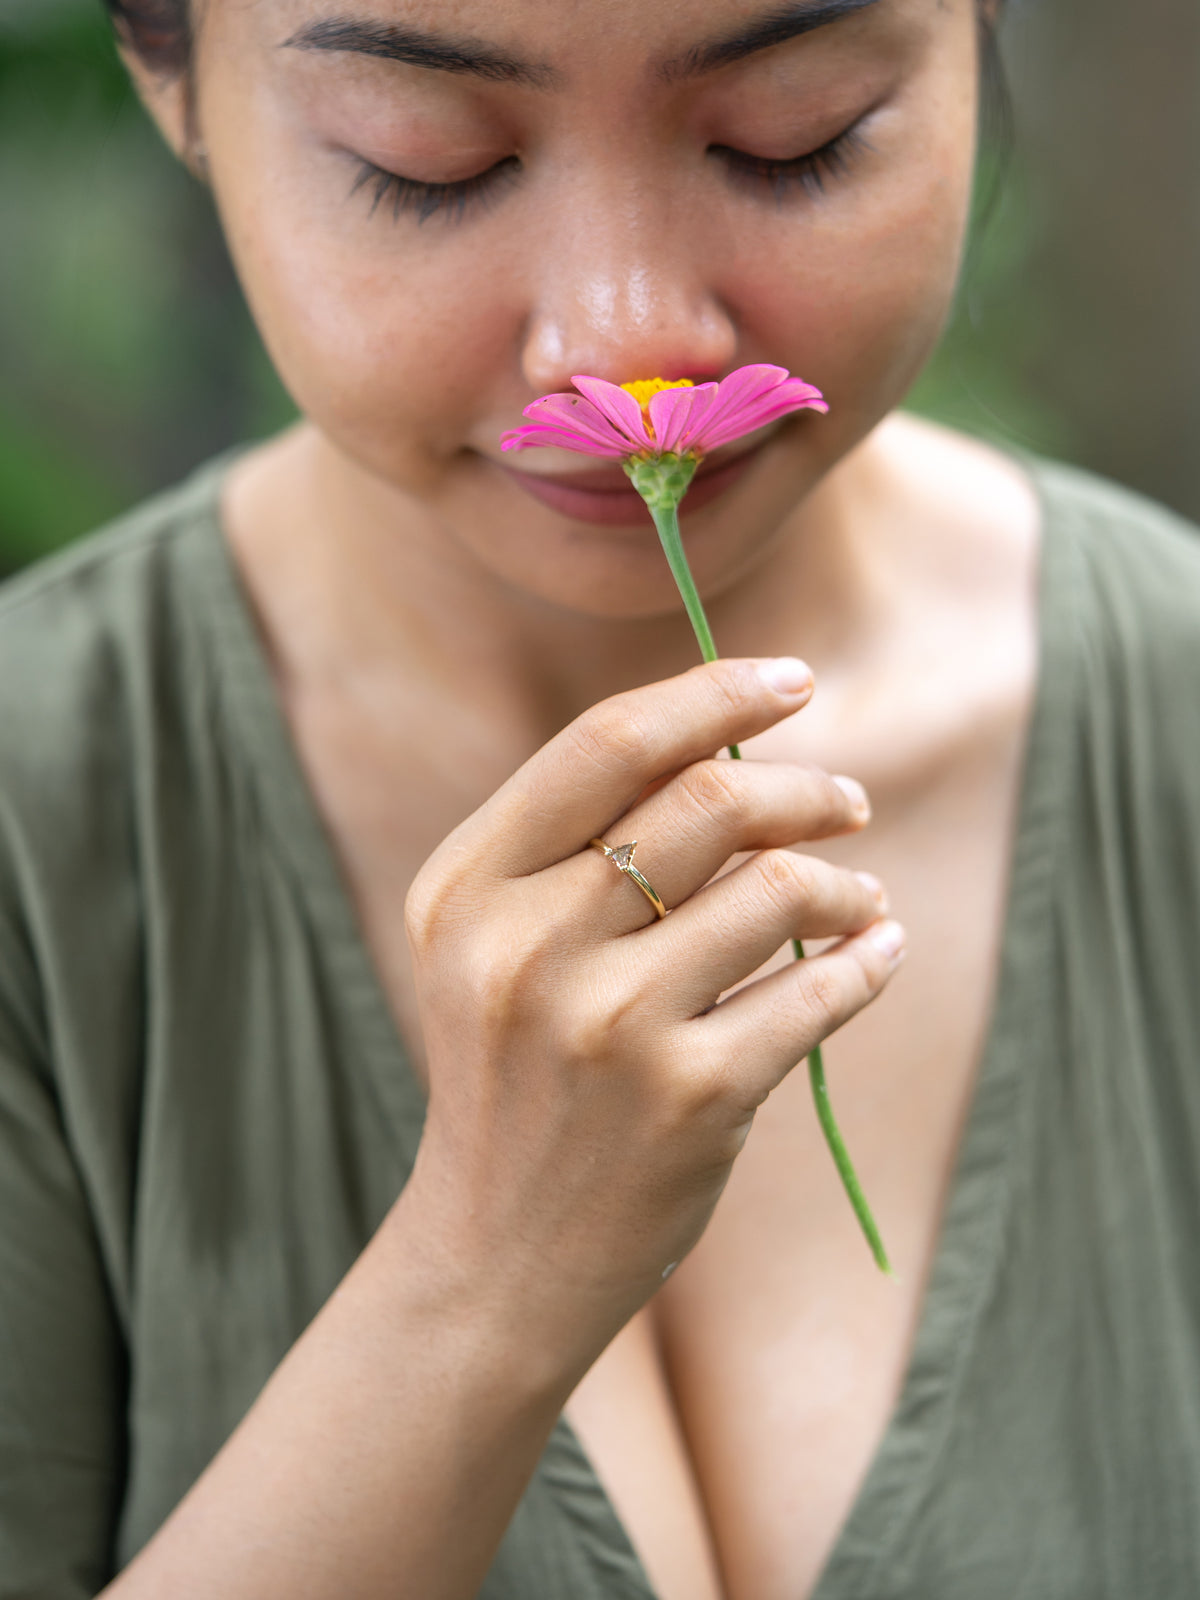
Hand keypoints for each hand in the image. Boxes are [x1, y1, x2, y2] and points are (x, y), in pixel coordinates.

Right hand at [402, 657, 902, 1372]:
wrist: (498, 1255)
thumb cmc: (513, 1079)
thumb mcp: (490, 949)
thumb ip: (574, 846)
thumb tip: (733, 748)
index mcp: (466, 888)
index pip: (606, 744)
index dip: (713, 693)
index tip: (793, 678)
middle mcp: (524, 946)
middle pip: (708, 801)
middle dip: (805, 789)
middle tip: (849, 803)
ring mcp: (607, 1025)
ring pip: (775, 888)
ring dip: (840, 882)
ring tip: (858, 898)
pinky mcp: (689, 1099)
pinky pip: (816, 989)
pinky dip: (866, 959)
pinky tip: (879, 950)